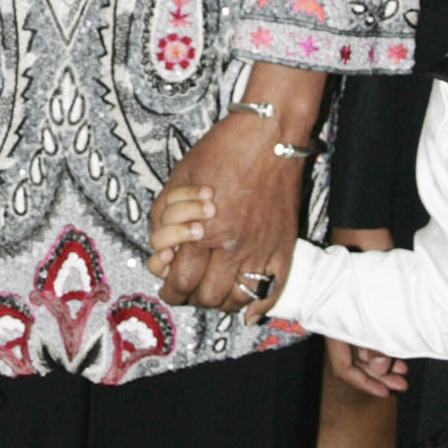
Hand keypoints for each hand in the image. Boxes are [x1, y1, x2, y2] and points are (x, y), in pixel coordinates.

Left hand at [154, 72, 323, 315]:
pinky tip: (247, 313)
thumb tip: (162, 251)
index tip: (168, 287)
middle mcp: (235, 246)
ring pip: (238, 299)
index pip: (182, 279)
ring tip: (212, 293)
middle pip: (208, 296)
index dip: (170, 289)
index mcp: (205, 229)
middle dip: (191, 297)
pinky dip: (259, 307)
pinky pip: (273, 289)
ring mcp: (262, 248)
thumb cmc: (222, 150)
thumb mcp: (179, 179)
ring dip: (221, 302)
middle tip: (187, 289)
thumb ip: (164, 217)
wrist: (270, 133)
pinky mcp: (284, 245)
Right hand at [323, 225, 407, 395]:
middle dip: (379, 376)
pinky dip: (389, 347)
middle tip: (401, 384)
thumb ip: (372, 339)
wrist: (363, 233)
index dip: (364, 383)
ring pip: (369, 351)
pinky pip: (378, 336)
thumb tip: (379, 368)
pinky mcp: (373, 309)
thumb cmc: (360, 265)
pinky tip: (404, 354)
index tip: (385, 393)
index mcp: (335, 327)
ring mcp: (359, 318)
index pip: (343, 366)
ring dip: (386, 364)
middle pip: (358, 363)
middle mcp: (345, 327)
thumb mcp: (366, 306)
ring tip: (405, 372)